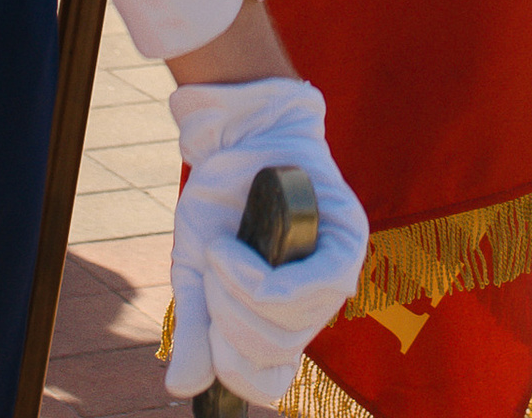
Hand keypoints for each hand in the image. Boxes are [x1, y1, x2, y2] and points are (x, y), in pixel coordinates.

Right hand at [164, 80, 369, 407]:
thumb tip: (181, 390)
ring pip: (289, 324)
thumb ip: (195, 328)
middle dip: (227, 322)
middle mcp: (319, 303)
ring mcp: (338, 271)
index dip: (234, 370)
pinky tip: (232, 251)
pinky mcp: (349, 239)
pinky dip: (258, 280)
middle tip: (209, 273)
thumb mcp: (196, 272)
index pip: (271, 379)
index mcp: (285, 319)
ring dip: (237, 295)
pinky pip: (308, 288)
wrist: (237, 141)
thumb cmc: (221, 206)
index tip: (209, 336)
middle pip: (274, 353)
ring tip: (220, 252)